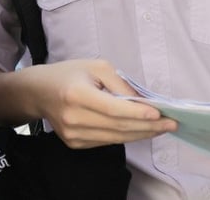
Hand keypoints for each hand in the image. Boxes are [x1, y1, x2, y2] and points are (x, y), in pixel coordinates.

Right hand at [23, 59, 176, 148]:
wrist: (38, 93)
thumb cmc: (70, 74)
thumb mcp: (96, 66)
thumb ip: (120, 84)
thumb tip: (143, 101)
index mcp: (77, 94)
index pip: (113, 109)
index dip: (137, 113)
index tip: (159, 114)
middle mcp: (73, 118)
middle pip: (117, 126)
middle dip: (148, 126)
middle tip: (171, 123)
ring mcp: (72, 135)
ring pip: (115, 137)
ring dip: (142, 134)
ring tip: (163, 128)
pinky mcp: (74, 144)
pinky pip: (107, 141)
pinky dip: (127, 136)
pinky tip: (143, 130)